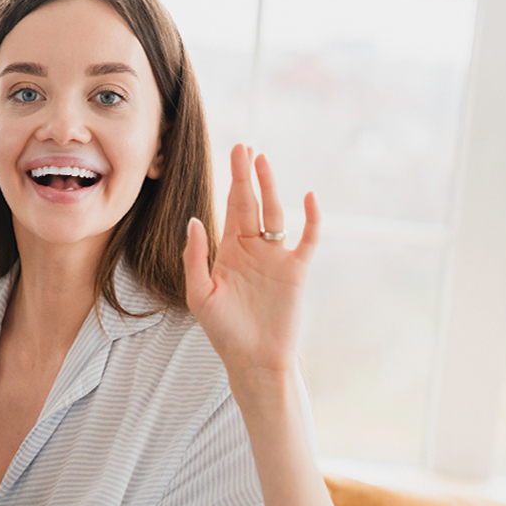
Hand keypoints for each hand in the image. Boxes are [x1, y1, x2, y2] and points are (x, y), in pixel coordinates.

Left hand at [176, 140, 320, 392]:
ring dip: (271, 188)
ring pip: (276, 213)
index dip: (233, 180)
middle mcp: (254, 247)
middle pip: (252, 203)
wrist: (253, 358)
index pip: (230, 207)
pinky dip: (311, 218)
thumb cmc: (223, 330)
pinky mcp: (297, 270)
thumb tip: (195, 220)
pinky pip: (307, 238)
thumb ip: (195, 257)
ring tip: (263, 161)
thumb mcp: (200, 293)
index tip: (234, 152)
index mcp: (229, 250)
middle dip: (247, 175)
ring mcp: (277, 256)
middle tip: (244, 146)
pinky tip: (308, 197)